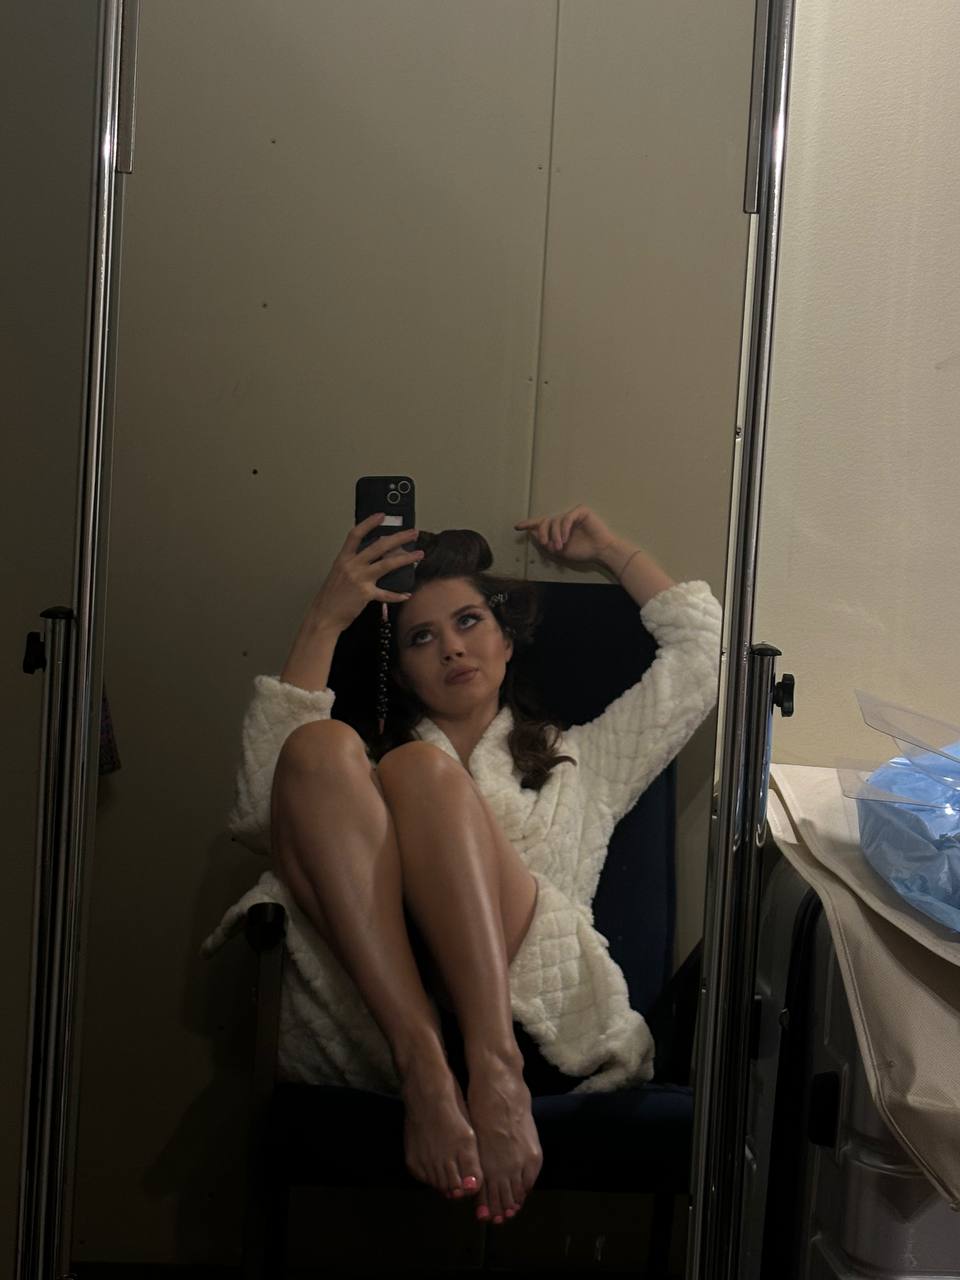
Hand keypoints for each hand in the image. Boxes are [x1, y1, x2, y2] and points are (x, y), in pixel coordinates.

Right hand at [311, 513, 423, 631]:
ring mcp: (359, 579)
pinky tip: (406, 594)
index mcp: (343, 559)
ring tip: (418, 555)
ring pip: (387, 564)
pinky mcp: (365, 594)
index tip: (381, 516)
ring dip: (406, 559)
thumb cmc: (331, 597)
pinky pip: (386, 593)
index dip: (369, 523)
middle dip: (399, 538)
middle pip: (379, 546)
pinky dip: (397, 595)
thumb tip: (371, 556)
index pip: (356, 534)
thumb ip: (353, 563)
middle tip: (412, 533)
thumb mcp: (338, 573)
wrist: (324, 615)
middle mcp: (352, 566)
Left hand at [514, 505, 617, 564]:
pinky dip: (564, 529)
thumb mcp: (560, 550)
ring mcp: (572, 514)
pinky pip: (567, 518)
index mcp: (558, 528)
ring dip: (555, 535)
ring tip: (559, 546)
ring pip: (555, 521)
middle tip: (544, 543)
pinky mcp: (581, 511)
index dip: (529, 524)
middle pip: (545, 521)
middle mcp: (563, 520)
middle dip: (542, 532)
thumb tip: (532, 533)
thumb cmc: (582, 551)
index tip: (517, 527)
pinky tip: (565, 539)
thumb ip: (547, 542)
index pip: (541, 523)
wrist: (600, 551)